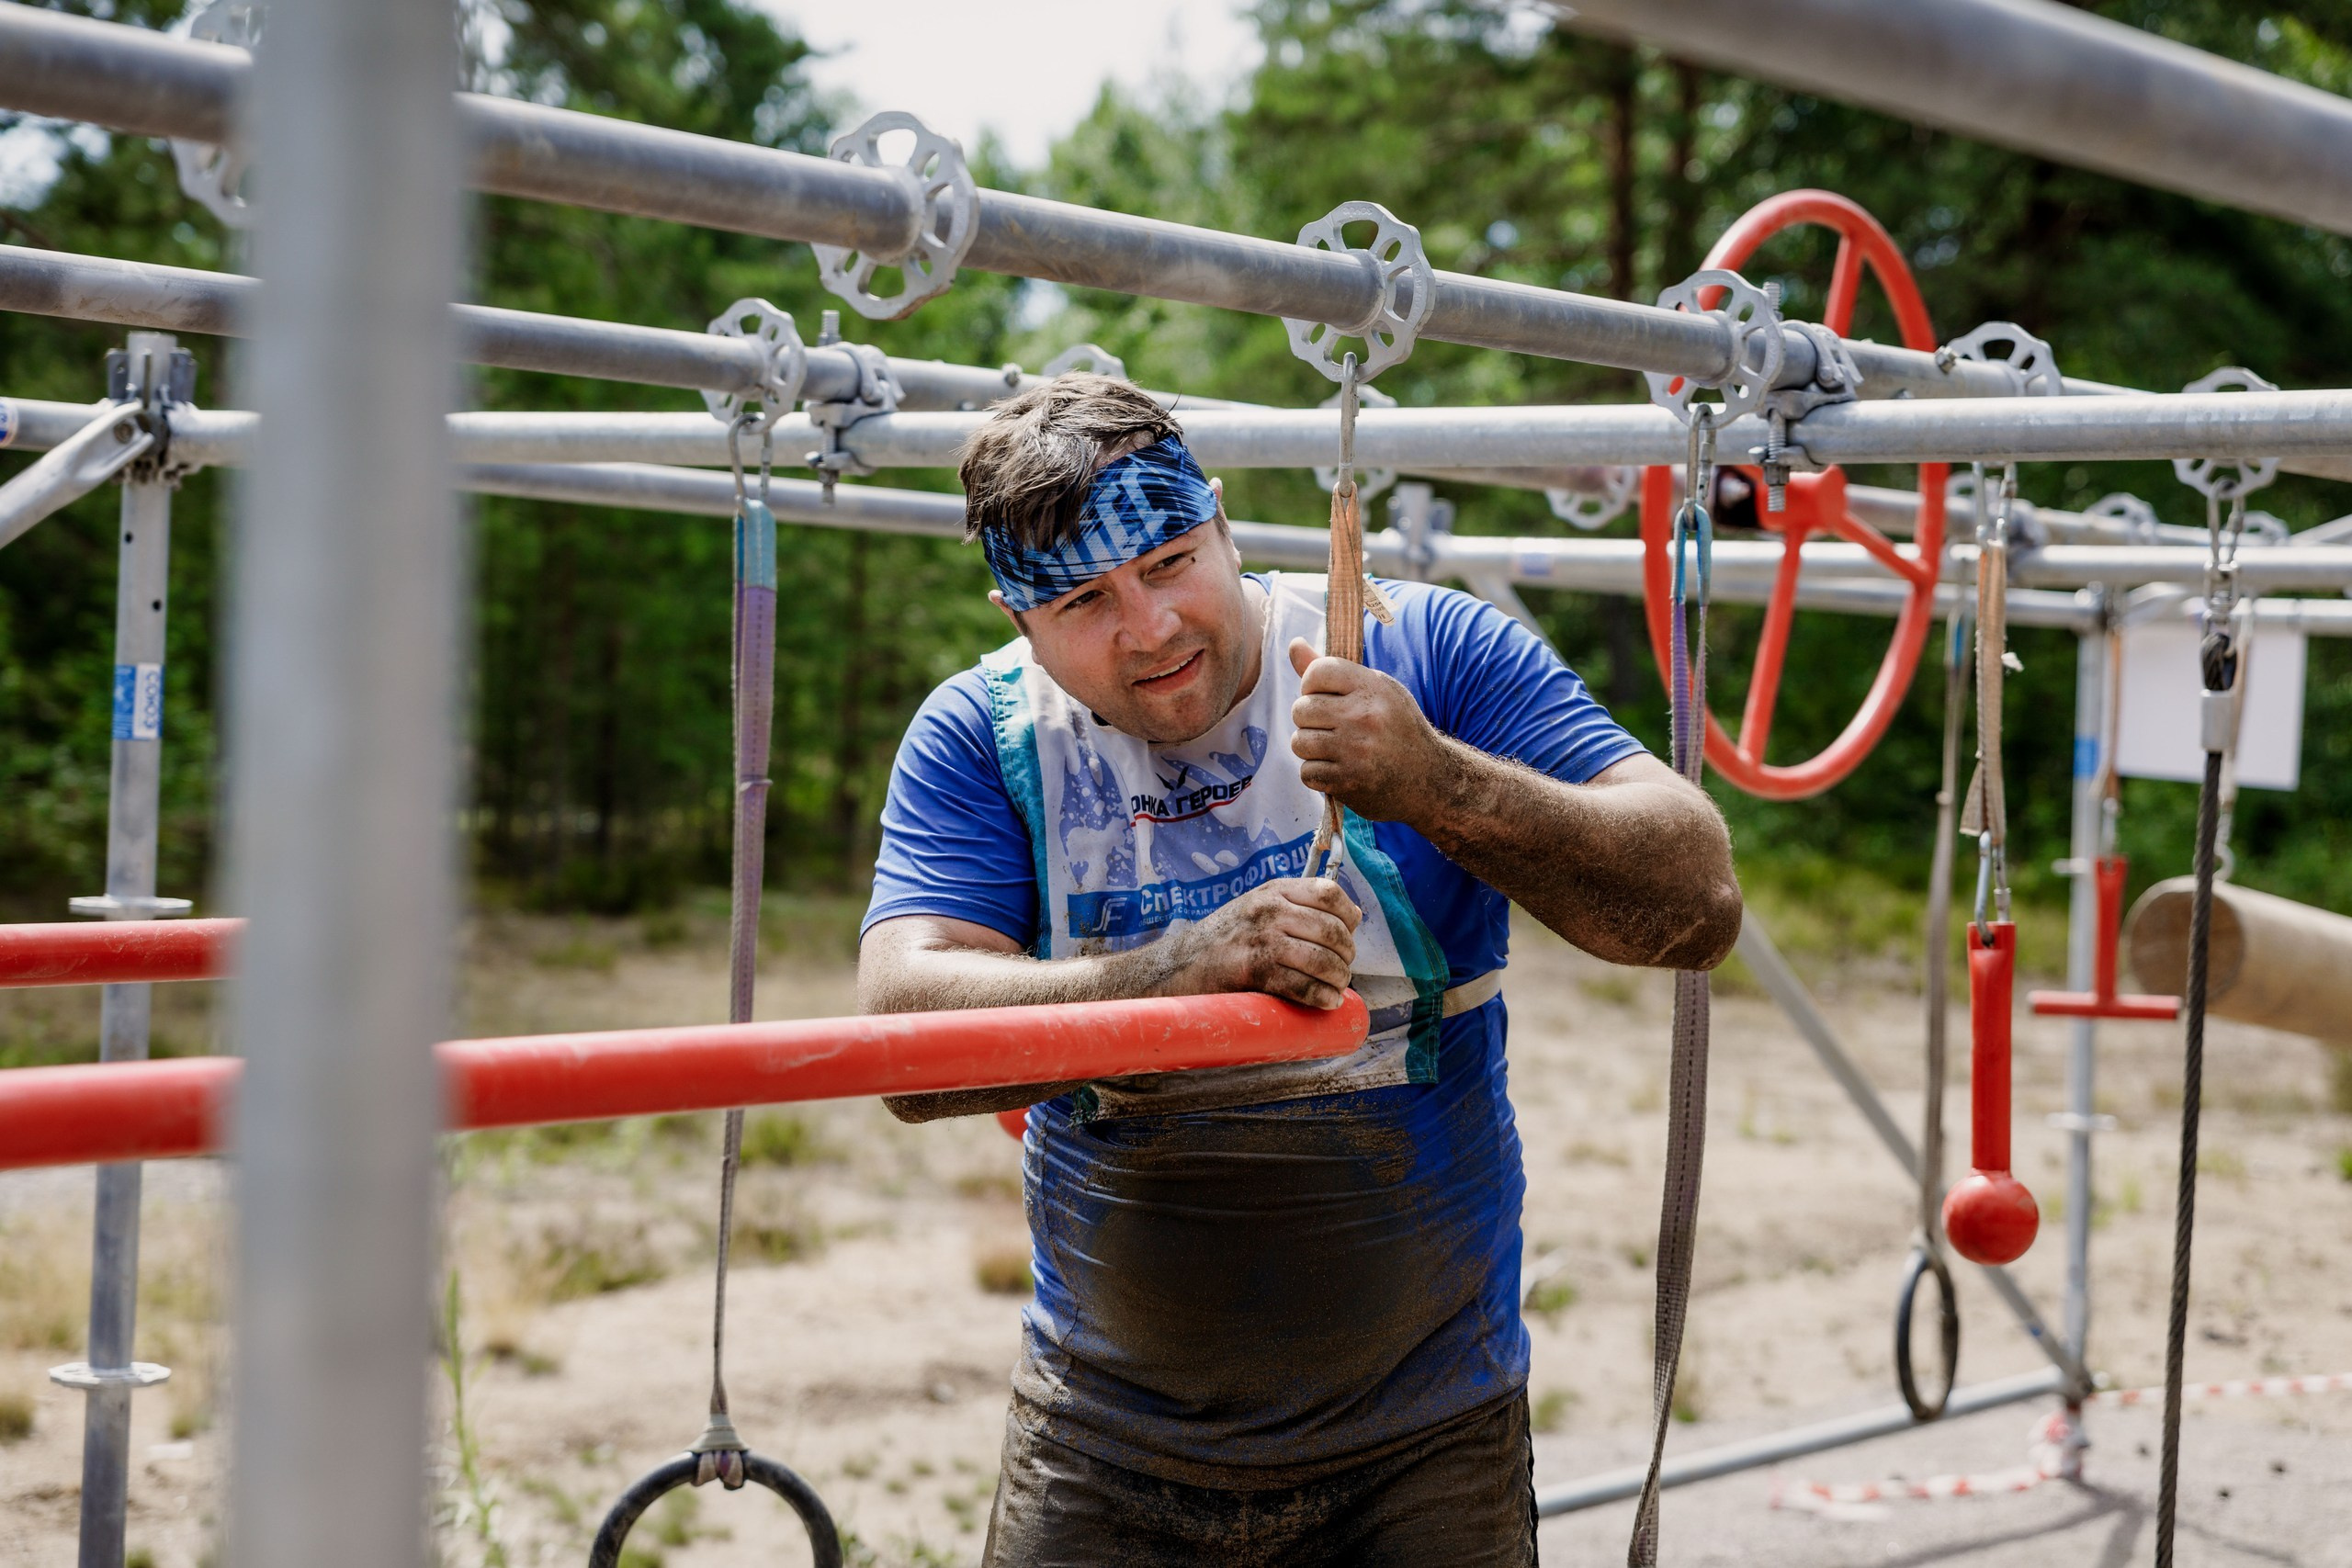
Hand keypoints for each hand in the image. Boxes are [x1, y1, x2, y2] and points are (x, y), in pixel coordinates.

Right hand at [1147, 877, 1360, 1009]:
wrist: (1176, 966)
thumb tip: (1353, 915)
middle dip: (1346, 955)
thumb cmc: (1222, 941)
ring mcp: (1261, 938)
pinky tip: (1327, 1003)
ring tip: (1336, 988)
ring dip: (1338, 979)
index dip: (1348, 916)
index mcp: (1273, 890)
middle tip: (1343, 970)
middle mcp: (1269, 908)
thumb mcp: (1256, 908)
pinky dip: (1321, 997)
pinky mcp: (1253, 970)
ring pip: (1322, 959)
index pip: (1329, 893)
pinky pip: (1302, 985)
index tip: (1350, 933)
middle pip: (1332, 929)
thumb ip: (1297, 907)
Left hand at [1288, 638, 1453, 822]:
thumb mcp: (1378, 691)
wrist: (1429, 779)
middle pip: (1301, 709)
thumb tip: (1294, 644)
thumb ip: (1332, 671)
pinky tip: (1340, 770)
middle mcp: (1363, 716)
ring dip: (1311, 748)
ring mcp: (1354, 750)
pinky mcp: (1347, 781)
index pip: (1317, 672)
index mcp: (1373, 687)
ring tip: (1334, 749)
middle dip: (1309, 719)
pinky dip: (1318, 774)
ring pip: (1299, 742)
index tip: (1324, 697)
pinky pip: (1307, 772)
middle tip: (1332, 727)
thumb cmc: (1397, 728)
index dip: (1311, 685)